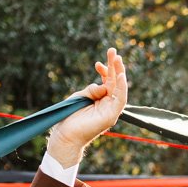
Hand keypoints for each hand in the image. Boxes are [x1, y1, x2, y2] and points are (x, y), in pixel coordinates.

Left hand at [47, 48, 127, 166]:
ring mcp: (110, 111)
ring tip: (117, 58)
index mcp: (100, 100)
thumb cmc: (69, 118)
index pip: (107, 82)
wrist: (65, 136)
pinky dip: (122, 88)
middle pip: (115, 82)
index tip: (97, 63)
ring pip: (120, 89)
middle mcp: (107, 104)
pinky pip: (120, 100)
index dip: (104, 70)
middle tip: (112, 50)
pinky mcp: (110, 116)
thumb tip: (103, 86)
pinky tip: (120, 76)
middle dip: (114, 65)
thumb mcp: (80, 97)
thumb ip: (92, 89)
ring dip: (119, 73)